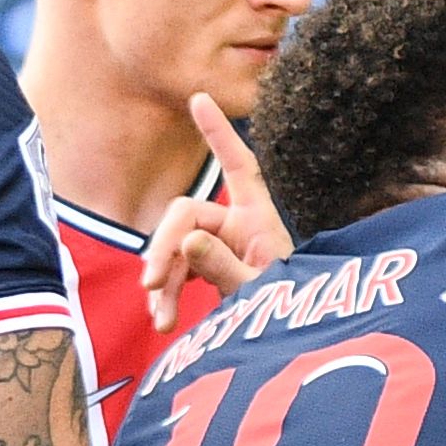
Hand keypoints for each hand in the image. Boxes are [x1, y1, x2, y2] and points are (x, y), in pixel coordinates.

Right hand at [142, 95, 293, 328]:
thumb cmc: (287, 316)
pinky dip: (167, 293)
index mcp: (258, 218)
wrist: (294, 346)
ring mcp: (220, 245)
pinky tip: (163, 319)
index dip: (219, 133)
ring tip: (162, 322)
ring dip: (162, 281)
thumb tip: (188, 240)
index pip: (238, 166)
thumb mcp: (257, 293)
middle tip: (150, 285)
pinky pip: (176, 270)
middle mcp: (236, 224)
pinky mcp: (208, 267)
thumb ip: (223, 267)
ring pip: (174, 248)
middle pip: (184, 216)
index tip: (199, 98)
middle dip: (163, 248)